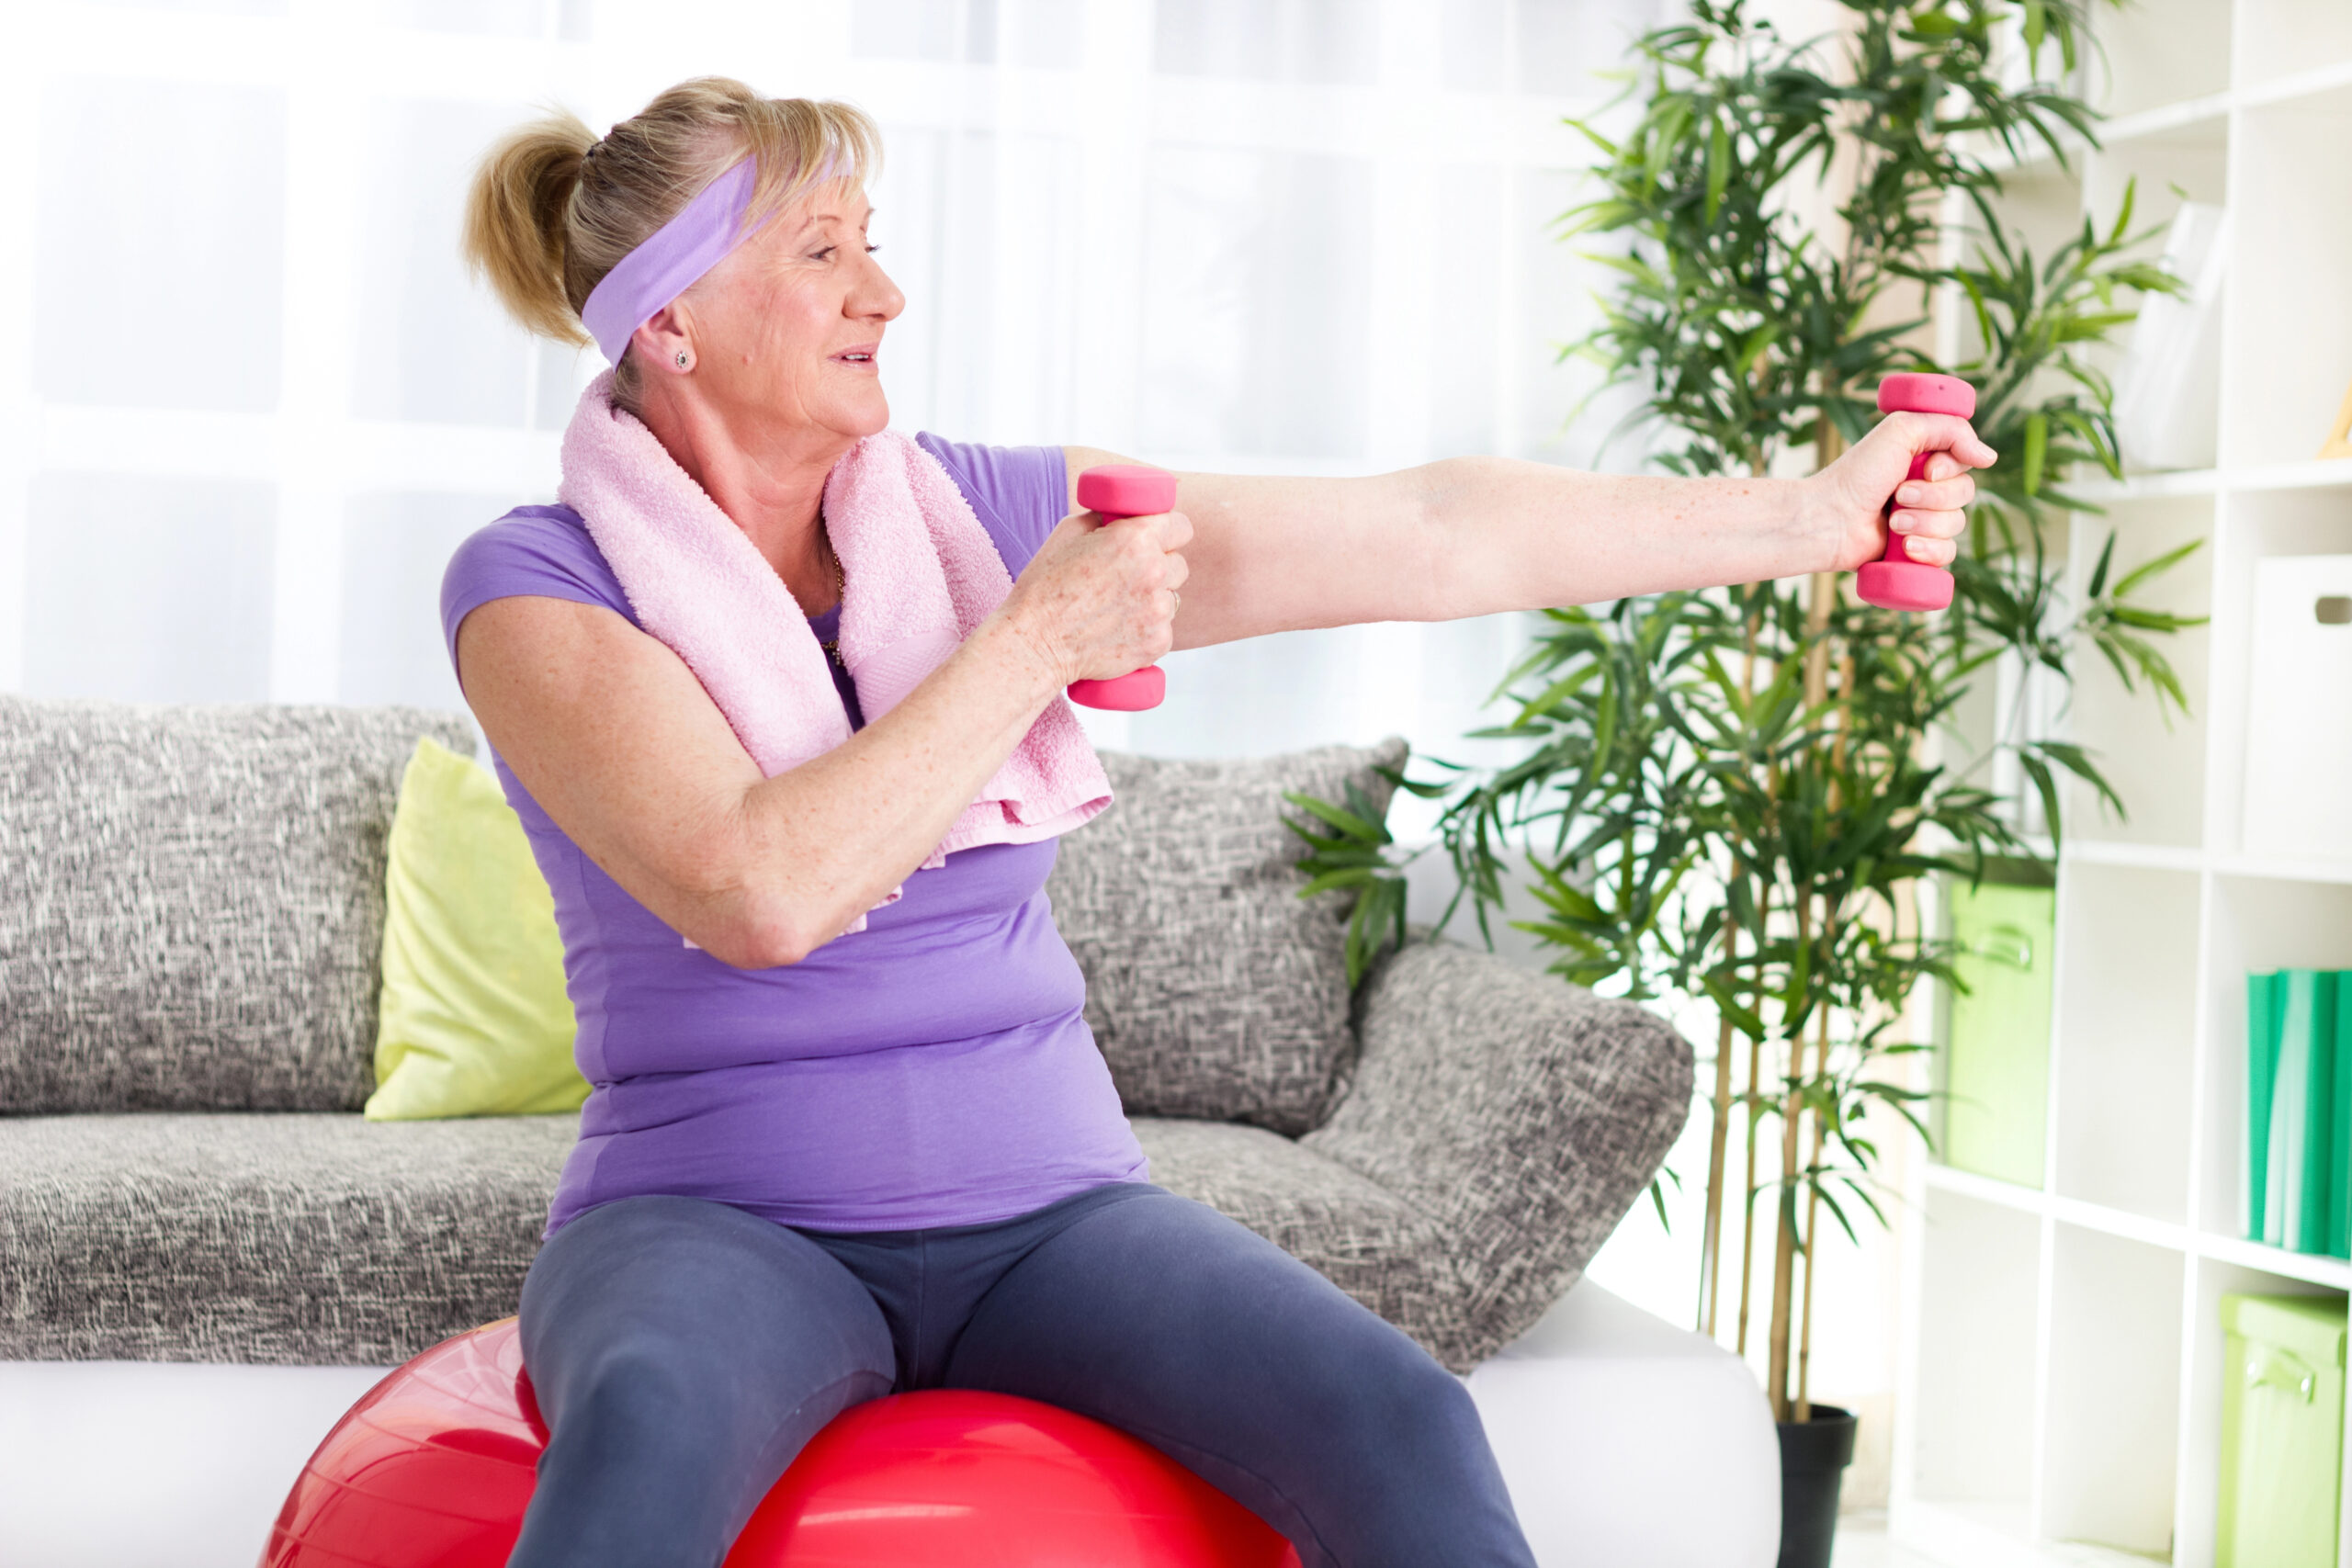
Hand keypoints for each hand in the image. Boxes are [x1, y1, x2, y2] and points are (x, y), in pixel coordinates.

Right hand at [1000, 503, 1191, 687]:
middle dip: (1159, 566)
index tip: (1159, 538)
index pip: (1181, 526)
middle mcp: (1154, 573)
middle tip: (1129, 575)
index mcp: (1136, 539)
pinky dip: (1146, 628)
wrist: (1034, 643)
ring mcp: (1158, 611)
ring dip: (1153, 599)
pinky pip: (1164, 628)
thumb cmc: (1044, 587)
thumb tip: (1122, 516)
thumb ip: (1105, 519)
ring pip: (1172, 598)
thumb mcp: (1068, 532)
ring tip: (1117, 606)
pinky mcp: (1157, 642)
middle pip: (1179, 564)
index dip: (1169, 531)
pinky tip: (1118, 628)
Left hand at [1809, 412, 1998, 572]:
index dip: (1951, 468)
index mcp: (1924, 460)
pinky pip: (1947, 554)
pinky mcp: (1915, 551)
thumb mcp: (1902, 431)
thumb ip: (1950, 429)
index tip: (1926, 469)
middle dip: (1932, 497)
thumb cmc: (1858, 474)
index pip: (1966, 462)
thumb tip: (1990, 457)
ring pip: (1956, 524)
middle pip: (1966, 493)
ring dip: (1923, 523)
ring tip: (1892, 523)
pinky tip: (1905, 548)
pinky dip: (1929, 551)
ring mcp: (1921, 521)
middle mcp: (1926, 489)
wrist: (1829, 519)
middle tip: (1897, 496)